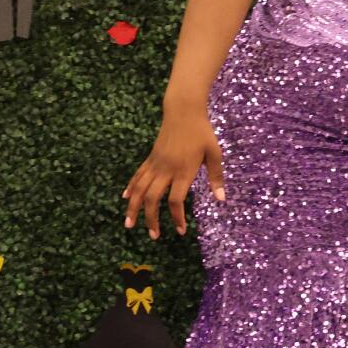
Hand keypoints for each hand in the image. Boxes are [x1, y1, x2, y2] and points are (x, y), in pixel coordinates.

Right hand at [122, 108, 223, 238]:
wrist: (183, 111)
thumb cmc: (202, 132)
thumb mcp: (214, 153)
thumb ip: (216, 177)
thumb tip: (221, 199)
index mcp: (183, 171)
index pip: (176, 200)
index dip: (177, 217)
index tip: (180, 231)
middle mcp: (166, 170)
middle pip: (153, 199)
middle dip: (151, 219)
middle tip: (153, 236)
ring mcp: (156, 164)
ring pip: (140, 190)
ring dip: (134, 208)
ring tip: (129, 224)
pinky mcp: (151, 158)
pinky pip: (137, 176)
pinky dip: (131, 188)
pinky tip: (125, 198)